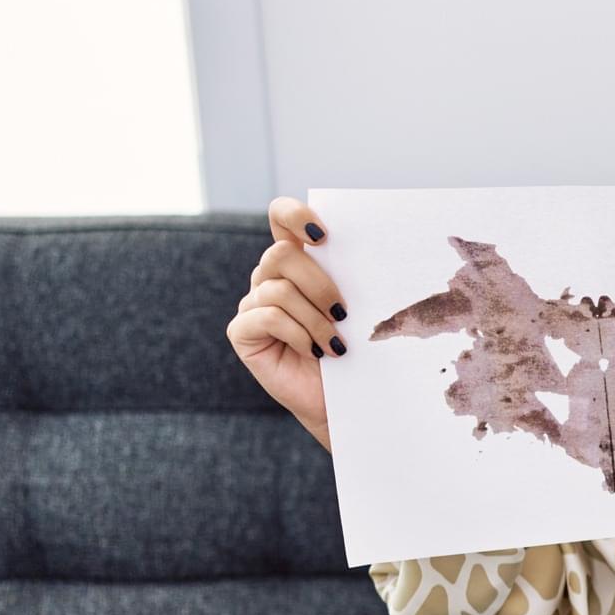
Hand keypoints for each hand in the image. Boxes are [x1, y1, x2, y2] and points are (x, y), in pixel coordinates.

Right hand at [225, 196, 349, 449]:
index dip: (294, 215)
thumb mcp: (357, 309)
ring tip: (335, 344)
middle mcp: (270, 278)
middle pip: (280, 254)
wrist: (344, 399)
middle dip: (318, 283)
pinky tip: (316, 352)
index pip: (281, 218)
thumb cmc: (355, 352)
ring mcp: (253, 303)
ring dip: (313, 319)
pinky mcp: (242, 332)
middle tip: (342, 312)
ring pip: (277, 289)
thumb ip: (350, 277)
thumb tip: (371, 250)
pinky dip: (297, 334)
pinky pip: (265, 316)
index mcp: (298, 262)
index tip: (323, 235)